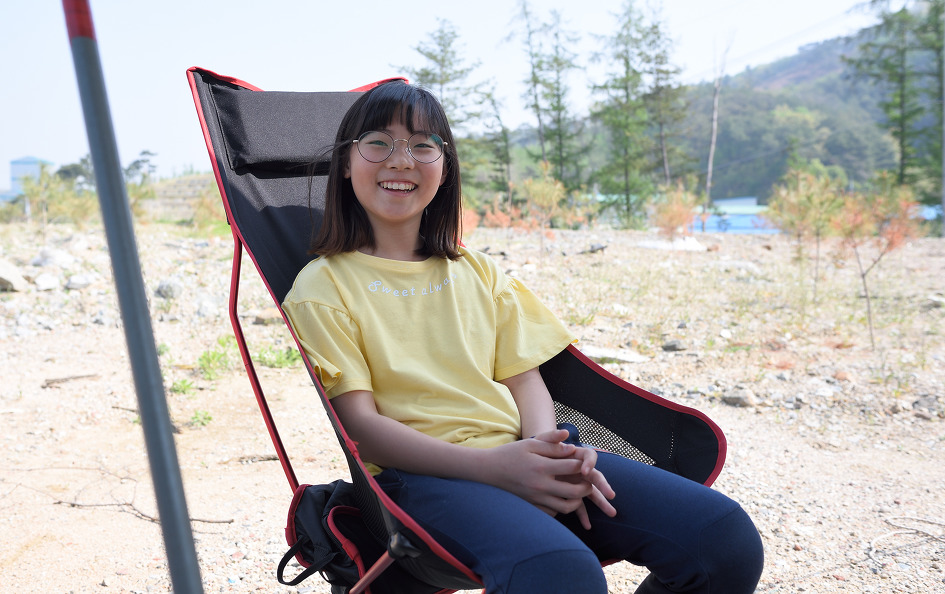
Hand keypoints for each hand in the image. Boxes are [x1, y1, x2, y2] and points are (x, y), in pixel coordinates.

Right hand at [481, 429, 597, 516]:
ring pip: (566, 507)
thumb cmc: (511, 454)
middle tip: (588, 481)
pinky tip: (561, 498)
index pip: (573, 467)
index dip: (584, 464)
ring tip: (578, 492)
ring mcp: (536, 499)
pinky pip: (554, 513)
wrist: (489, 471)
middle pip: (575, 492)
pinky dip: (561, 507)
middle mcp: (541, 485)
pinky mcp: (532, 507)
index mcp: (542, 466)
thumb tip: (572, 446)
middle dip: (586, 486)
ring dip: (577, 500)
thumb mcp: (530, 443)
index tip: (586, 462)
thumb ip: (551, 443)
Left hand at [533, 431, 616, 529]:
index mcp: (575, 455)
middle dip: (603, 486)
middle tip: (611, 495)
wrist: (530, 462)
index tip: (585, 471)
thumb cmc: (537, 451)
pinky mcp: (570, 494)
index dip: (590, 463)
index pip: (589, 456)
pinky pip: (578, 505)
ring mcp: (576, 482)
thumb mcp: (541, 443)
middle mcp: (579, 469)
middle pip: (595, 476)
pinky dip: (582, 515)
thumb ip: (551, 436)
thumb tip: (565, 433)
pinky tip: (586, 526)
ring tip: (612, 513)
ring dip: (601, 503)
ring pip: (591, 493)